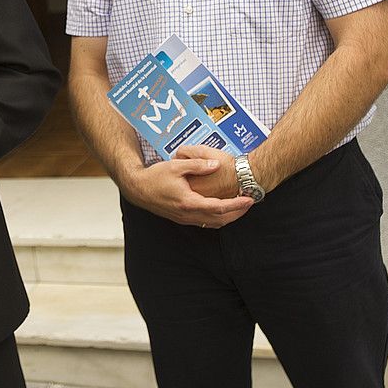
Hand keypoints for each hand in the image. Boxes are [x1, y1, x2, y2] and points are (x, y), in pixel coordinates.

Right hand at [117, 155, 253, 228]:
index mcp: (188, 202)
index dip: (237, 204)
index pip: (219, 207)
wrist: (137, 189)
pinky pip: (204, 222)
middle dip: (237, 213)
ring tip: (240, 207)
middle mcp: (188, 214)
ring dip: (229, 217)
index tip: (250, 199)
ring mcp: (184, 219)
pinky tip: (222, 210)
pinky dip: (217, 218)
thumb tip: (217, 164)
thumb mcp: (176, 166)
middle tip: (250, 203)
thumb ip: (198, 165)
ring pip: (213, 224)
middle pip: (220, 220)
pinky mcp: (182, 218)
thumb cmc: (155, 176)